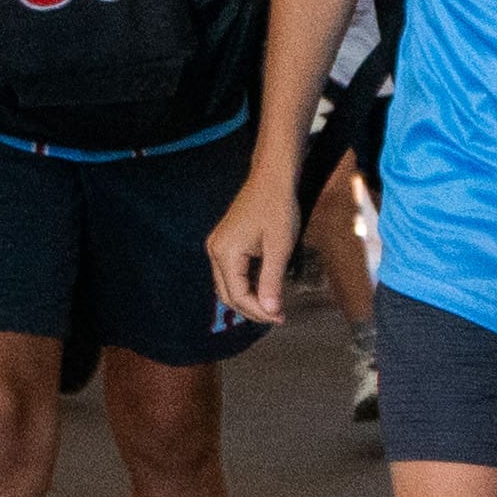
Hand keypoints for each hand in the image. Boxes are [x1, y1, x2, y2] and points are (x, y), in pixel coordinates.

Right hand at [204, 177, 295, 328]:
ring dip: (248, 298)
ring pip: (227, 285)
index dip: (259, 311)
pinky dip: (245, 285)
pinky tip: (264, 286)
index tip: (281, 317)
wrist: (271, 178)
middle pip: (227, 294)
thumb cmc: (278, 209)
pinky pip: (230, 273)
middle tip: (278, 315)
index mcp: (226, 253)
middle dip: (251, 309)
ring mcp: (217, 246)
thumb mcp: (279, 247)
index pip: (238, 295)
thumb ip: (272, 281)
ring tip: (272, 305)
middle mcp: (215, 251)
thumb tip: (271, 312)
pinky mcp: (224, 242)